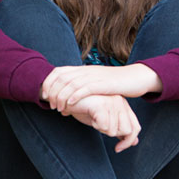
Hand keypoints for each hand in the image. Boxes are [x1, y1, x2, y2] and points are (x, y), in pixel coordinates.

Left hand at [41, 64, 162, 111]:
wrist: (134, 77)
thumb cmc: (113, 83)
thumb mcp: (94, 81)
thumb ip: (82, 84)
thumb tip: (68, 94)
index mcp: (82, 69)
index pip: (59, 71)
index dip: (48, 82)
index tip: (44, 95)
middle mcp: (86, 71)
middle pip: (62, 78)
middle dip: (52, 92)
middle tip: (50, 105)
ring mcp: (94, 76)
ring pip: (71, 84)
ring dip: (61, 96)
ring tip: (58, 108)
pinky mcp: (103, 84)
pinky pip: (86, 89)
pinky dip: (75, 96)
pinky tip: (70, 104)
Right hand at [62, 94, 140, 152]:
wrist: (66, 98)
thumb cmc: (84, 108)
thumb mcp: (104, 120)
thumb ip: (119, 128)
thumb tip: (134, 142)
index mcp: (123, 104)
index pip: (135, 128)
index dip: (128, 141)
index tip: (117, 148)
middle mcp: (120, 101)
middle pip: (127, 131)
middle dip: (111, 133)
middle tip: (98, 123)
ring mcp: (112, 101)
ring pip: (114, 130)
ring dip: (101, 128)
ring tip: (92, 117)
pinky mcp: (103, 104)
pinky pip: (104, 126)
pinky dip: (95, 125)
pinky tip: (89, 114)